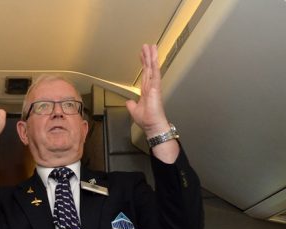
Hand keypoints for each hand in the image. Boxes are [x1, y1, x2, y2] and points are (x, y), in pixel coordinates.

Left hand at [126, 44, 177, 162]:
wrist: (152, 126)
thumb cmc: (147, 120)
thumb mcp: (134, 111)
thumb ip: (131, 104)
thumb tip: (128, 101)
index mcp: (146, 91)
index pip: (144, 74)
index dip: (143, 64)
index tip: (142, 55)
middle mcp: (151, 87)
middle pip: (148, 68)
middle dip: (147, 57)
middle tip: (146, 46)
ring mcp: (154, 86)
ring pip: (152, 68)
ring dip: (152, 57)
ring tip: (151, 46)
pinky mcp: (156, 88)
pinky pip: (155, 73)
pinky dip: (154, 64)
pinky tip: (154, 57)